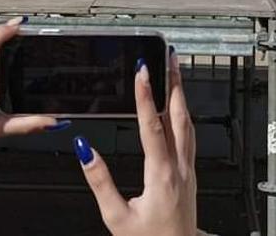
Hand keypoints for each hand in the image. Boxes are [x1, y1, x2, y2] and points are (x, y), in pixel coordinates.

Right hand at [76, 49, 197, 235]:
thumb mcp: (116, 217)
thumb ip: (99, 182)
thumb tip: (85, 151)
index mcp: (161, 176)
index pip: (153, 126)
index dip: (145, 96)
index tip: (142, 72)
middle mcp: (179, 170)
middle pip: (180, 117)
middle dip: (174, 84)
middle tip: (170, 59)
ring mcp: (188, 172)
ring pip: (189, 125)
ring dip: (182, 97)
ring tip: (175, 74)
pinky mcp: (190, 177)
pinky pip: (190, 138)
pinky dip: (185, 116)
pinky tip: (180, 111)